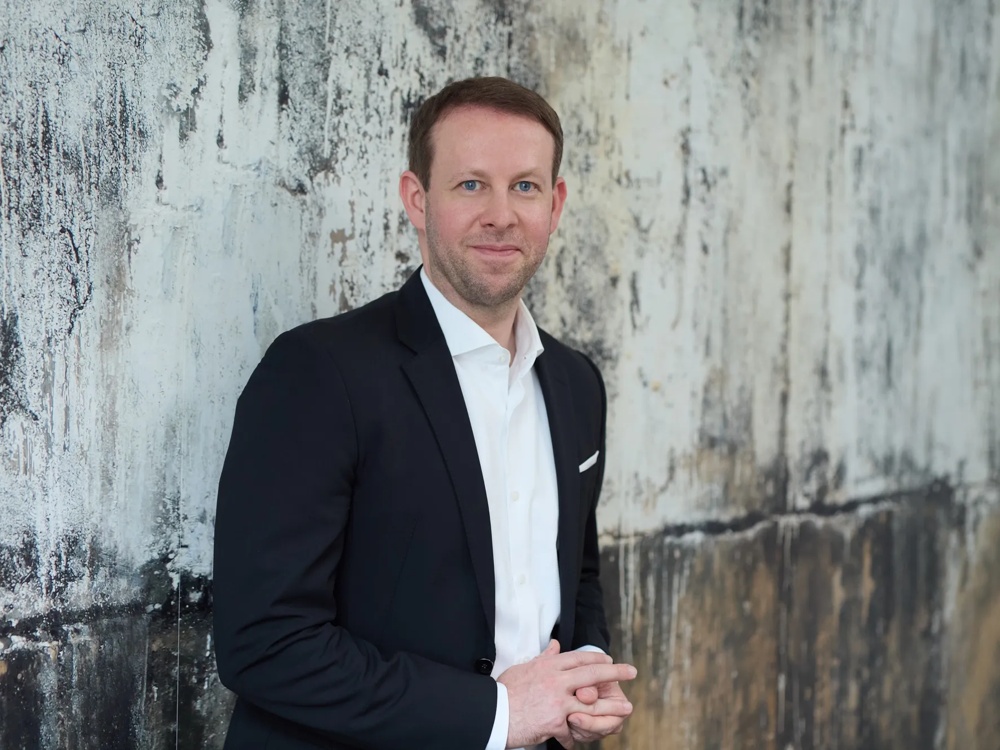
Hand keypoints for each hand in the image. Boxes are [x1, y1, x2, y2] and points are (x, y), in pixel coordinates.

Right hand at [498, 640, 635, 748]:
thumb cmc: (505, 691)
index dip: (597, 659)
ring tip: (627, 708)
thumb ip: (543, 658)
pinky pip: (571, 730)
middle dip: (615, 673)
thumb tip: (555, 645)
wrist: (493, 713)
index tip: (610, 661)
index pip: (580, 658)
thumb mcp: (524, 668)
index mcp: (549, 666)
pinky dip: (573, 737)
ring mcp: (558, 701)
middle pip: (592, 674)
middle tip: (631, 672)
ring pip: (591, 703)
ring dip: (611, 706)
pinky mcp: (556, 721)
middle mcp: (556, 680)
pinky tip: (576, 741)